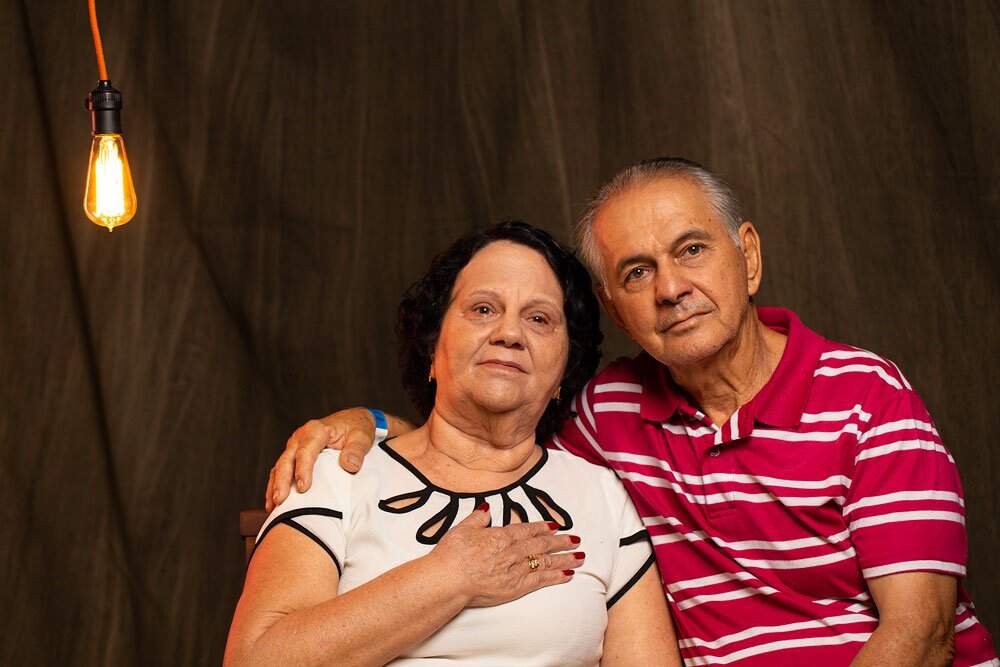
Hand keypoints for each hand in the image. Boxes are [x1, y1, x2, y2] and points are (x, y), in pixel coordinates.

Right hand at [265, 408, 376, 510]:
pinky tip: (273, 503)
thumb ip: (356, 450)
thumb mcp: (362, 437)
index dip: (303, 469)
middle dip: (282, 481)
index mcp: (316, 430)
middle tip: (281, 500)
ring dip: (275, 486)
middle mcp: (301, 436)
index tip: (304, 488)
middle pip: (287, 459)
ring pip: (280, 466)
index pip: (306, 450)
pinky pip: (280, 470)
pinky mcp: (293, 454)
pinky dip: (275, 485)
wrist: (353, 421)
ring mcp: (295, 446)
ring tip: (273, 506)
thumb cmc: (356, 428)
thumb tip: (349, 466)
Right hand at [429, 504, 584, 606]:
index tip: (555, 526)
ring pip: (546, 562)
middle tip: (576, 539)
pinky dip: (555, 577)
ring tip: (580, 557)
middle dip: (561, 542)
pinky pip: (540, 581)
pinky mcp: (515, 588)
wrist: (447, 581)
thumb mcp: (462, 529)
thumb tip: (487, 508)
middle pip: (541, 544)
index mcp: (500, 535)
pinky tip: (568, 575)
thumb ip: (477, 518)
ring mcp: (515, 570)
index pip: (527, 529)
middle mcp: (512, 551)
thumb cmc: (451, 555)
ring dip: (564, 558)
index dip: (543, 527)